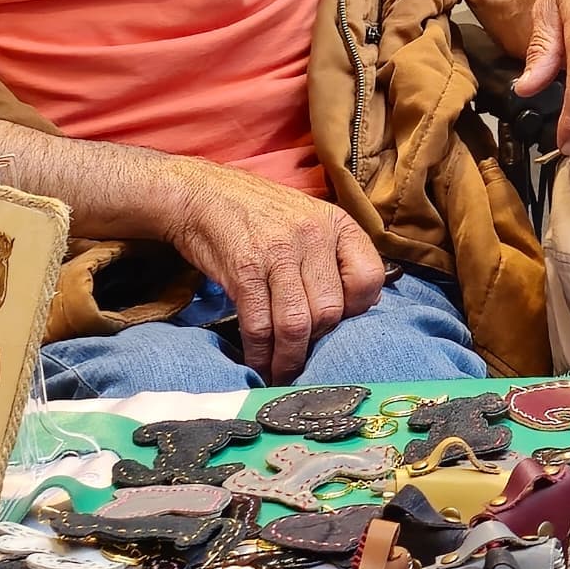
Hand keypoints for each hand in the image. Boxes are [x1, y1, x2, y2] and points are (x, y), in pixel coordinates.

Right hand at [157, 163, 388, 378]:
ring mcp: (278, 252)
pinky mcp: (244, 271)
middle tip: (305, 354)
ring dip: (290, 358)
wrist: (201, 195)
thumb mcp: (309, 220)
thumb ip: (336, 258)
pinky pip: (259, 325)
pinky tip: (259, 363)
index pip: (369, 278)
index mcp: (336, 223)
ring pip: (297, 324)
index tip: (338, 325)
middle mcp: (312, 235)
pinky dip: (260, 353)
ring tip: (284, 373)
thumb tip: (365, 304)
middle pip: (331, 310)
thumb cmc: (258, 214)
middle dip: (318, 342)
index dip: (357, 310)